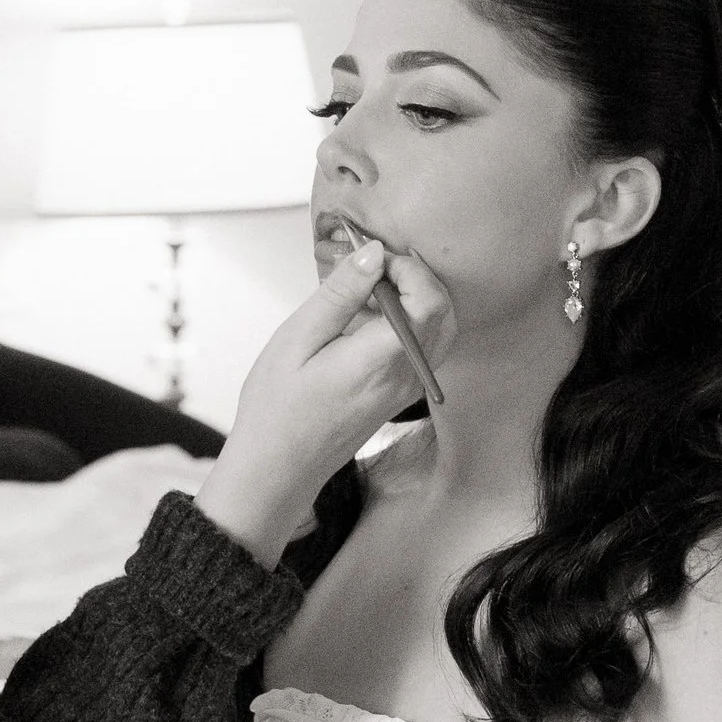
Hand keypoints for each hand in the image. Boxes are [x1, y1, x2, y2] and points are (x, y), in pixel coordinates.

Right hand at [197, 236, 452, 566]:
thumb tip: (373, 253)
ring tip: (366, 293)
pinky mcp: (403, 394)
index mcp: (380, 360)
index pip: (430, 301)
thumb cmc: (277, 407)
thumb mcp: (298, 338)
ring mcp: (409, 388)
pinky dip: (409, 320)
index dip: (410, 268)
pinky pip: (426, 346)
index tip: (374, 259)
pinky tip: (367, 320)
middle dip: (416, 277)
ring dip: (414, 298)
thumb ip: (340, 293)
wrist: (279, 468)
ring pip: (441, 327)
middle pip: (444, 311)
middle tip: (371, 268)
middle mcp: (406, 376)